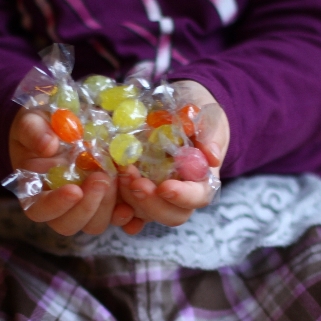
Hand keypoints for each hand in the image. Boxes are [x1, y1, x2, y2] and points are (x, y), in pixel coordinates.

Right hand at [9, 109, 133, 234]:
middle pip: (69, 224)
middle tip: (102, 178)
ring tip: (119, 174)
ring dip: (109, 205)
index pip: (40, 211)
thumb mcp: (32, 121)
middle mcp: (59, 206)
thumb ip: (33, 131)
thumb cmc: (41, 125)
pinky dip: (130, 213)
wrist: (64, 122)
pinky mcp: (107, 203)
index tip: (74, 190)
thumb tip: (47, 145)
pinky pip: (118, 218)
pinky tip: (136, 193)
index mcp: (35, 191)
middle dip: (89, 205)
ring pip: (95, 224)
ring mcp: (84, 206)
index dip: (57, 205)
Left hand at [117, 80, 228, 233]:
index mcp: (202, 179)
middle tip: (134, 181)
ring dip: (131, 199)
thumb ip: (209, 134)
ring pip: (146, 214)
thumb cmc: (195, 110)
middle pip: (171, 215)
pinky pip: (127, 210)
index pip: (198, 197)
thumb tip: (211, 156)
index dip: (182, 197)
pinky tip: (108, 198)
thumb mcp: (206, 115)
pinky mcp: (135, 193)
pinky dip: (117, 210)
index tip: (165, 187)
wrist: (174, 105)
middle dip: (151, 203)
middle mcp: (180, 194)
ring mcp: (156, 196)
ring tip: (120, 173)